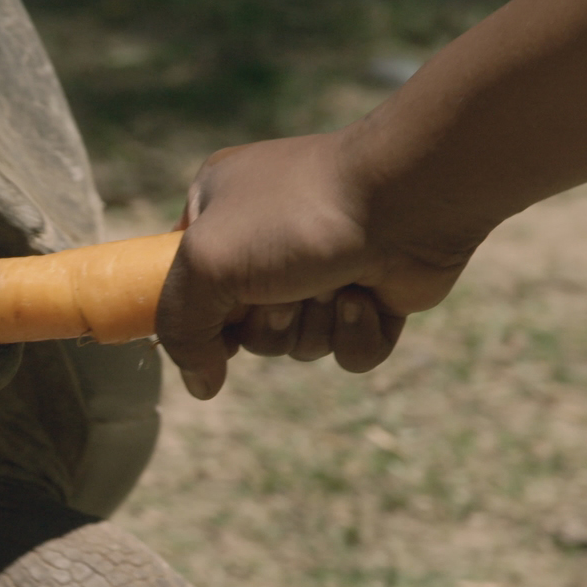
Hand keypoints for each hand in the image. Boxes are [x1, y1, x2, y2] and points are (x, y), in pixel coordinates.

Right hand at [155, 131, 476, 398]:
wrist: (406, 200)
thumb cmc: (297, 217)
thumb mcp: (205, 263)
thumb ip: (181, 328)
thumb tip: (202, 385)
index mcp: (219, 213)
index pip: (187, 286)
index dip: (199, 313)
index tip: (215, 316)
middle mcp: (267, 240)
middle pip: (245, 331)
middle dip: (269, 324)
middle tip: (286, 291)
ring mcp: (321, 270)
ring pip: (297, 345)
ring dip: (313, 328)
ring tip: (334, 285)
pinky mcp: (370, 297)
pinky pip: (347, 352)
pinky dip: (355, 335)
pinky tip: (367, 296)